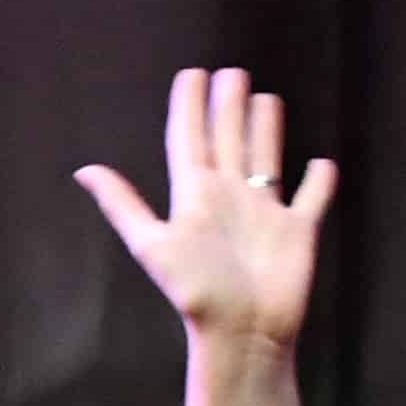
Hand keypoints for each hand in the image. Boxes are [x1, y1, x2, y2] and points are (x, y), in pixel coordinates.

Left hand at [75, 68, 338, 351]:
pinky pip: (311, 197)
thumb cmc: (198, 291)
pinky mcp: (298, 229)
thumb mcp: (153, 244)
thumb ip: (123, 205)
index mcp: (195, 196)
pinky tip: (321, 164)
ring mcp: (264, 212)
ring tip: (265, 98)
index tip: (191, 74)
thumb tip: (83, 170)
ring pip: (265, 157)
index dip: (189, 107)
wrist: (243, 332)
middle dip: (228, 107)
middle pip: (228, 140)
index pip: (190, 139)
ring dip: (265, 129)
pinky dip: (319, 181)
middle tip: (231, 73)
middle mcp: (229, 197)